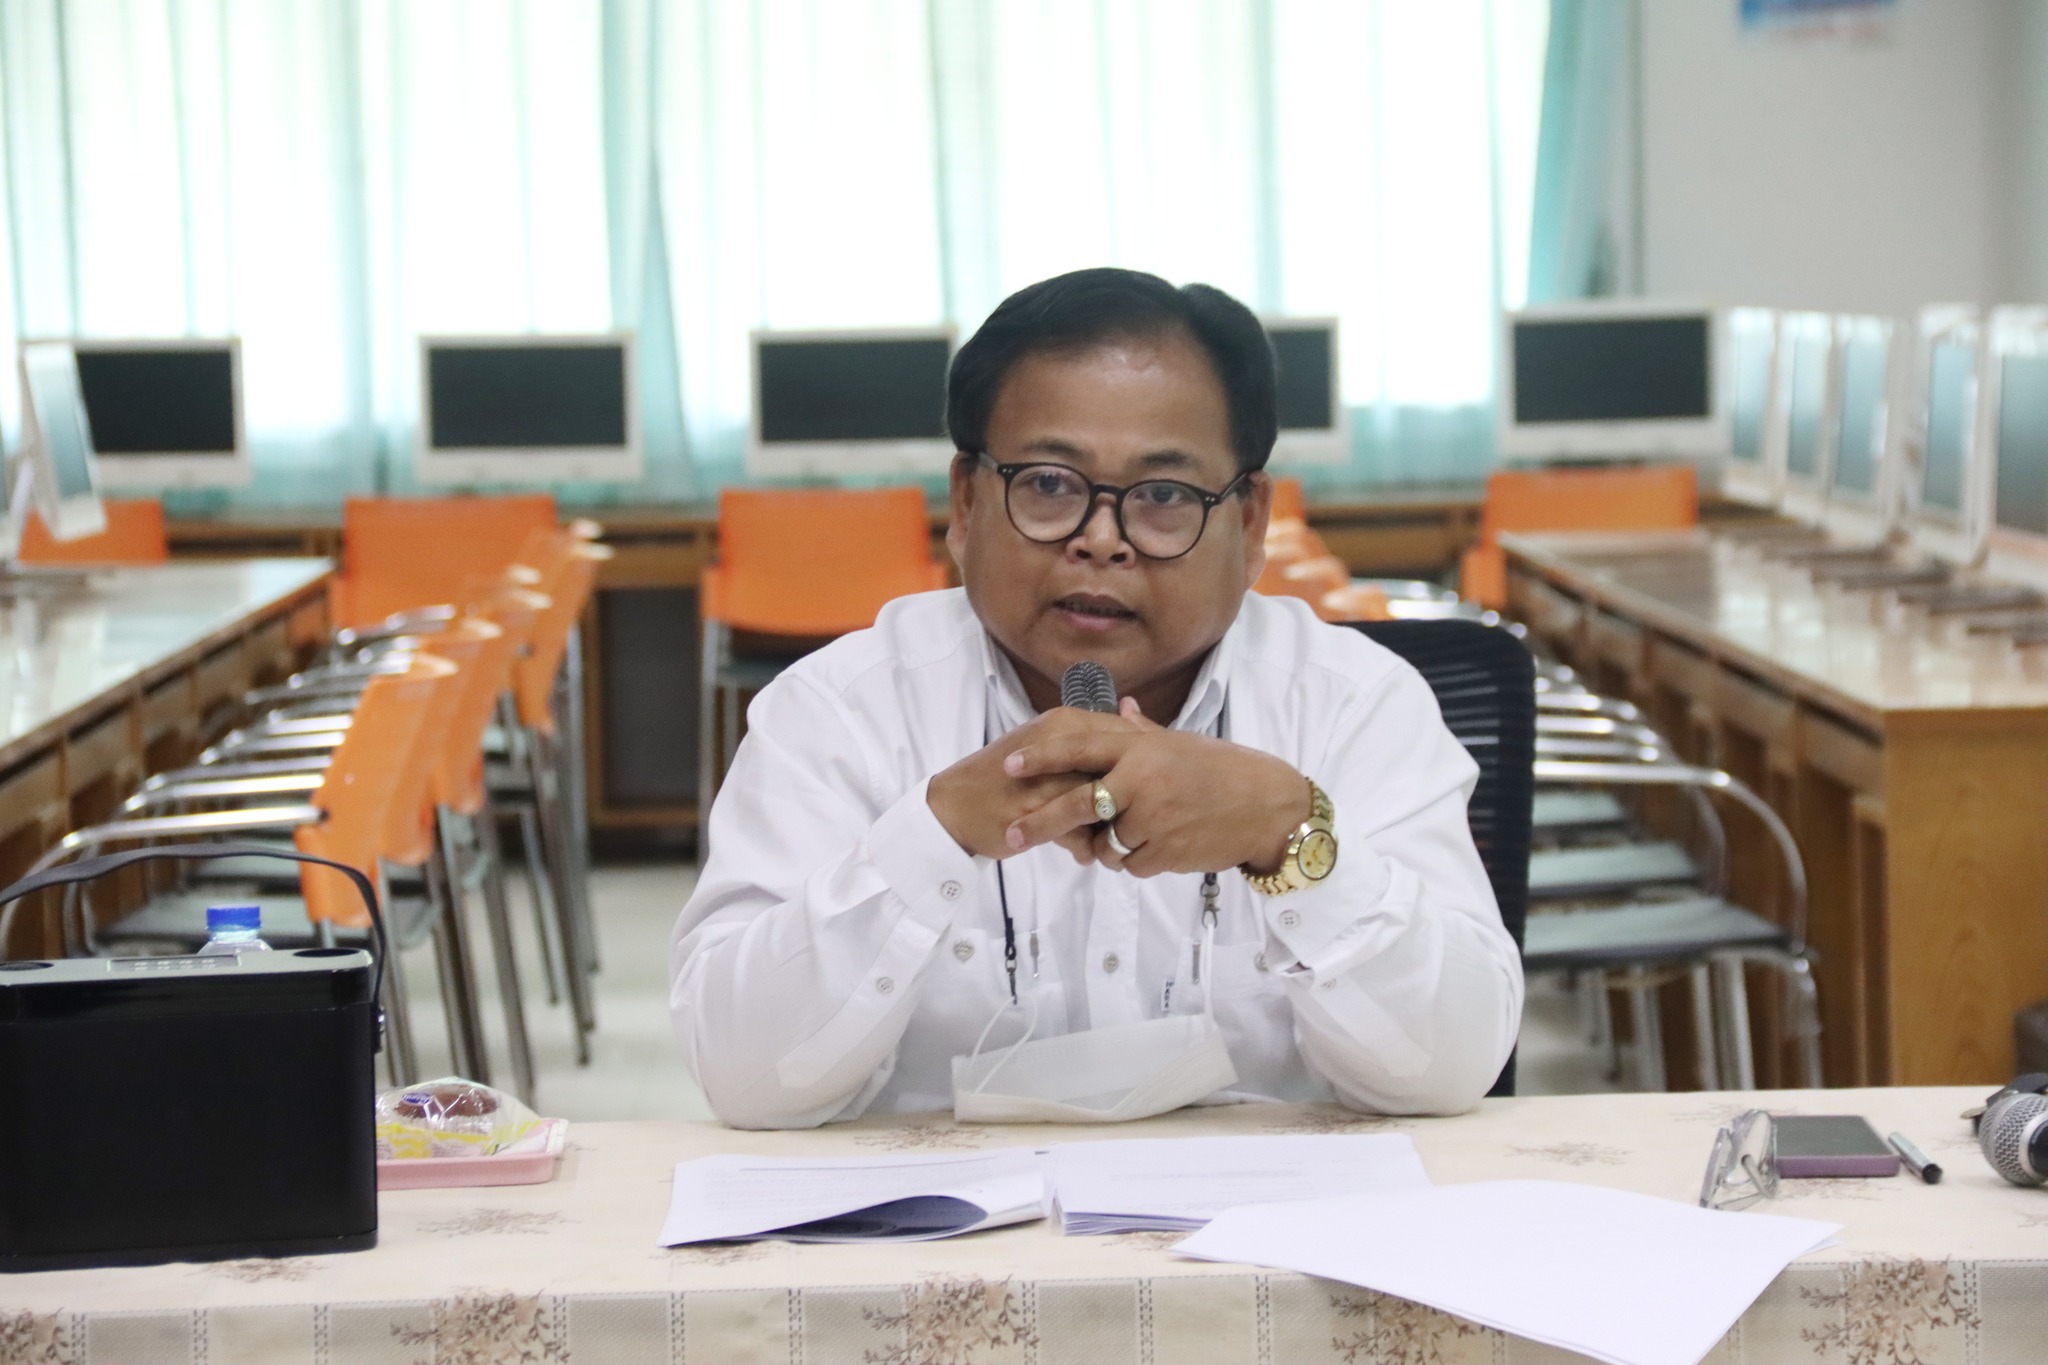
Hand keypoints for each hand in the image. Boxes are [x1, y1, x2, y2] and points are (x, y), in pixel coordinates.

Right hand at [927, 706, 1139, 859]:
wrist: (953, 807)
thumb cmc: (1003, 780)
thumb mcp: (1048, 753)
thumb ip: (1088, 745)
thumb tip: (1134, 730)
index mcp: (1064, 721)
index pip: (1123, 734)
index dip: (1140, 764)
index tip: (1147, 789)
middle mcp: (1060, 743)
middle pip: (1118, 769)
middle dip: (1128, 800)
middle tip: (1132, 821)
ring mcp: (1049, 777)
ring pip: (1102, 802)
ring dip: (1107, 828)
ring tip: (1106, 843)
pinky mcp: (1037, 811)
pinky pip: (1079, 830)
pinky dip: (1084, 846)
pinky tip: (1082, 854)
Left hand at [1001, 698, 1312, 876]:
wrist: (1267, 806)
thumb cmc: (1222, 770)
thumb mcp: (1180, 743)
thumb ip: (1142, 729)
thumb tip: (1119, 703)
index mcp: (1142, 747)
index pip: (1080, 746)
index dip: (1041, 756)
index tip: (1009, 764)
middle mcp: (1143, 779)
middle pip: (1076, 804)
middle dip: (1039, 822)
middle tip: (1011, 835)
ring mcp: (1154, 816)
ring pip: (1104, 843)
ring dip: (1106, 848)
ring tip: (1133, 837)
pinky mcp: (1166, 850)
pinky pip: (1131, 864)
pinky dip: (1136, 861)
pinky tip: (1160, 848)